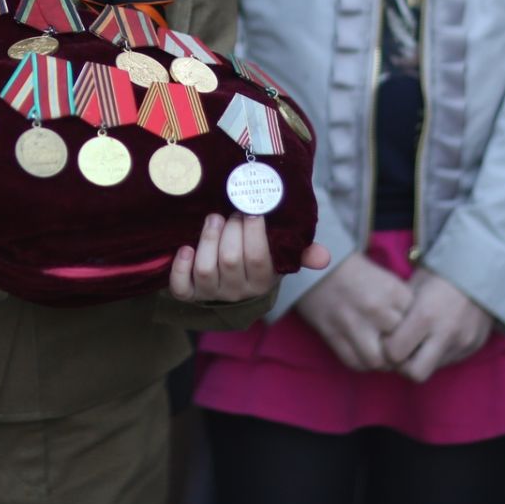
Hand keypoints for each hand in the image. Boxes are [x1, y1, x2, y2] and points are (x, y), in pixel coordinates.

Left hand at [165, 213, 326, 302]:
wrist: (230, 284)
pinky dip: (181, 266)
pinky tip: (186, 248)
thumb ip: (301, 252)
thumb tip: (324, 257)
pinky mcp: (189, 294)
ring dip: (208, 239)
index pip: (258, 257)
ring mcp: (212, 294)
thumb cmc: (256, 259)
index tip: (251, 209)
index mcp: (262, 281)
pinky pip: (181, 286)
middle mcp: (237, 292)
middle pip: (231, 259)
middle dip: (230, 229)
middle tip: (230, 211)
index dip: (253, 231)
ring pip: (207, 269)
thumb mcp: (281, 256)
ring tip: (213, 219)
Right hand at [294, 251, 413, 371]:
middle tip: (393, 345)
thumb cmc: (354, 272)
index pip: (416, 325)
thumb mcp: (385, 279)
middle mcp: (376, 309)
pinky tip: (361, 352)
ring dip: (379, 361)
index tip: (405, 329)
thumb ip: (401, 304)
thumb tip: (413, 332)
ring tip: (378, 353)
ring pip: (378, 361)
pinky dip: (360, 363)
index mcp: (393, 291)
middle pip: (400, 345)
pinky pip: (354, 363)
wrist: (315, 264)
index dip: (411, 330)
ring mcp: (353, 324)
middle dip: (398, 348)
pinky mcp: (333, 335)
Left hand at [382, 269, 493, 382]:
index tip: (387, 338)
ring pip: (433, 369)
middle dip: (404, 365)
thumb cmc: (440, 273)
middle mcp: (445, 334)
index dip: (387, 349)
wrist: (482, 269)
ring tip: (419, 341)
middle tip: (401, 350)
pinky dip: (439, 354)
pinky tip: (436, 337)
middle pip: (415, 373)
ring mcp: (462, 343)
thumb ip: (398, 310)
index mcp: (425, 316)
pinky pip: (449, 360)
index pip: (395, 353)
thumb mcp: (413, 285)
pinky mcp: (474, 347)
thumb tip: (380, 330)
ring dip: (422, 359)